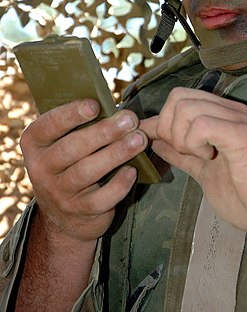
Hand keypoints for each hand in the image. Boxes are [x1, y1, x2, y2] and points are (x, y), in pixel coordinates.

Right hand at [20, 99, 146, 243]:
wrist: (63, 213)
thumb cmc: (71, 160)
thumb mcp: (64, 141)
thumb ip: (80, 124)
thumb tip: (113, 107)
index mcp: (35, 142)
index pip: (49, 125)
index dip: (72, 114)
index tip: (95, 105)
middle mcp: (41, 168)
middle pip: (72, 148)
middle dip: (104, 132)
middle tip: (130, 119)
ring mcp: (59, 193)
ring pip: (87, 171)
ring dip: (116, 153)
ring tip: (139, 139)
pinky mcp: (78, 212)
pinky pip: (100, 198)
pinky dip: (118, 184)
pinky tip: (133, 170)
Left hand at [141, 87, 246, 261]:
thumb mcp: (206, 172)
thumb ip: (183, 154)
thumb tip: (156, 140)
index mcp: (223, 116)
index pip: (180, 98)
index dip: (161, 121)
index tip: (156, 144)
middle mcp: (230, 110)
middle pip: (178, 97)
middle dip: (167, 127)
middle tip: (182, 152)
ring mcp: (237, 119)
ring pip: (186, 108)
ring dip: (181, 137)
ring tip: (200, 157)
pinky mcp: (241, 133)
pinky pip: (201, 124)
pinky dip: (194, 143)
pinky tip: (208, 159)